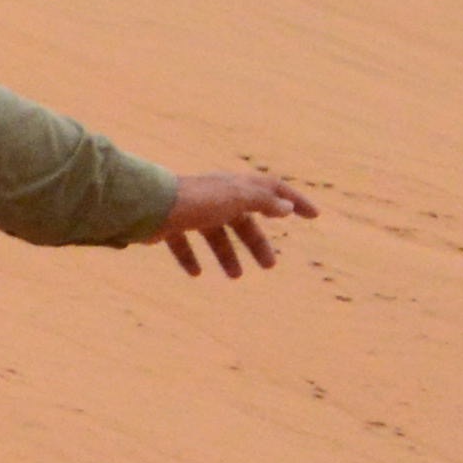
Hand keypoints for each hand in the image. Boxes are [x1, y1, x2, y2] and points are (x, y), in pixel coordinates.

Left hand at [148, 168, 314, 277]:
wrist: (148, 205)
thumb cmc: (197, 200)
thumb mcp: (237, 200)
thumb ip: (263, 202)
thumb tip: (286, 208)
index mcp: (235, 186)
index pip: (273, 190)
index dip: (295, 201)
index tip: (314, 216)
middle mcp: (215, 196)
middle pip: (243, 220)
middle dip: (257, 242)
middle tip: (270, 266)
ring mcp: (192, 210)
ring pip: (215, 234)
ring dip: (227, 254)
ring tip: (235, 276)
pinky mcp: (169, 224)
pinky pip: (183, 242)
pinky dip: (190, 257)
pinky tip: (196, 274)